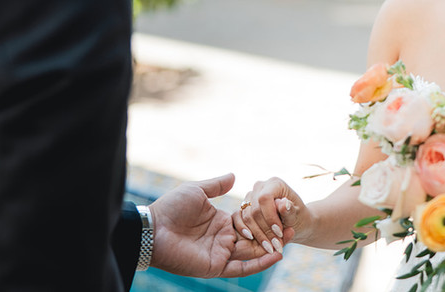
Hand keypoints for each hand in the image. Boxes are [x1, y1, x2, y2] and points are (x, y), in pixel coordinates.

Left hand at [148, 173, 292, 277]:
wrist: (152, 229)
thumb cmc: (171, 208)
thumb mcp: (196, 190)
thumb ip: (216, 185)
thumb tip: (234, 175)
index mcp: (221, 223)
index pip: (249, 223)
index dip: (265, 220)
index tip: (282, 214)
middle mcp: (223, 239)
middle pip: (254, 239)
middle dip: (273, 236)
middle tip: (292, 229)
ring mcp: (220, 254)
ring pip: (251, 254)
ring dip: (270, 249)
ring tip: (289, 240)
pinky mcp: (215, 266)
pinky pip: (240, 268)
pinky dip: (258, 264)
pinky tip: (275, 256)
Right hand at [231, 177, 307, 254]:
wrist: (294, 222)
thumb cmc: (298, 216)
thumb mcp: (298, 215)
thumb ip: (290, 210)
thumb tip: (283, 203)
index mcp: (274, 183)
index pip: (265, 198)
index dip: (270, 217)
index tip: (279, 233)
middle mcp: (259, 187)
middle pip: (255, 209)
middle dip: (265, 230)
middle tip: (276, 245)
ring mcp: (250, 196)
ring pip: (247, 216)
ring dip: (258, 234)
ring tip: (270, 247)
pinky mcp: (244, 207)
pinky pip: (238, 218)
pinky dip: (245, 231)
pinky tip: (253, 240)